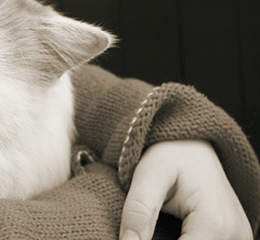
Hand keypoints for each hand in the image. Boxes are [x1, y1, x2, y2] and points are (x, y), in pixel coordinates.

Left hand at [119, 140, 252, 239]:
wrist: (194, 144)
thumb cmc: (170, 154)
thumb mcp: (148, 175)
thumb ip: (138, 211)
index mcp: (215, 223)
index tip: (134, 236)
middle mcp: (235, 236)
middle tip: (142, 230)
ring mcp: (240, 239)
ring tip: (154, 227)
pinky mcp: (235, 239)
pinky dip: (185, 239)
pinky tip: (170, 231)